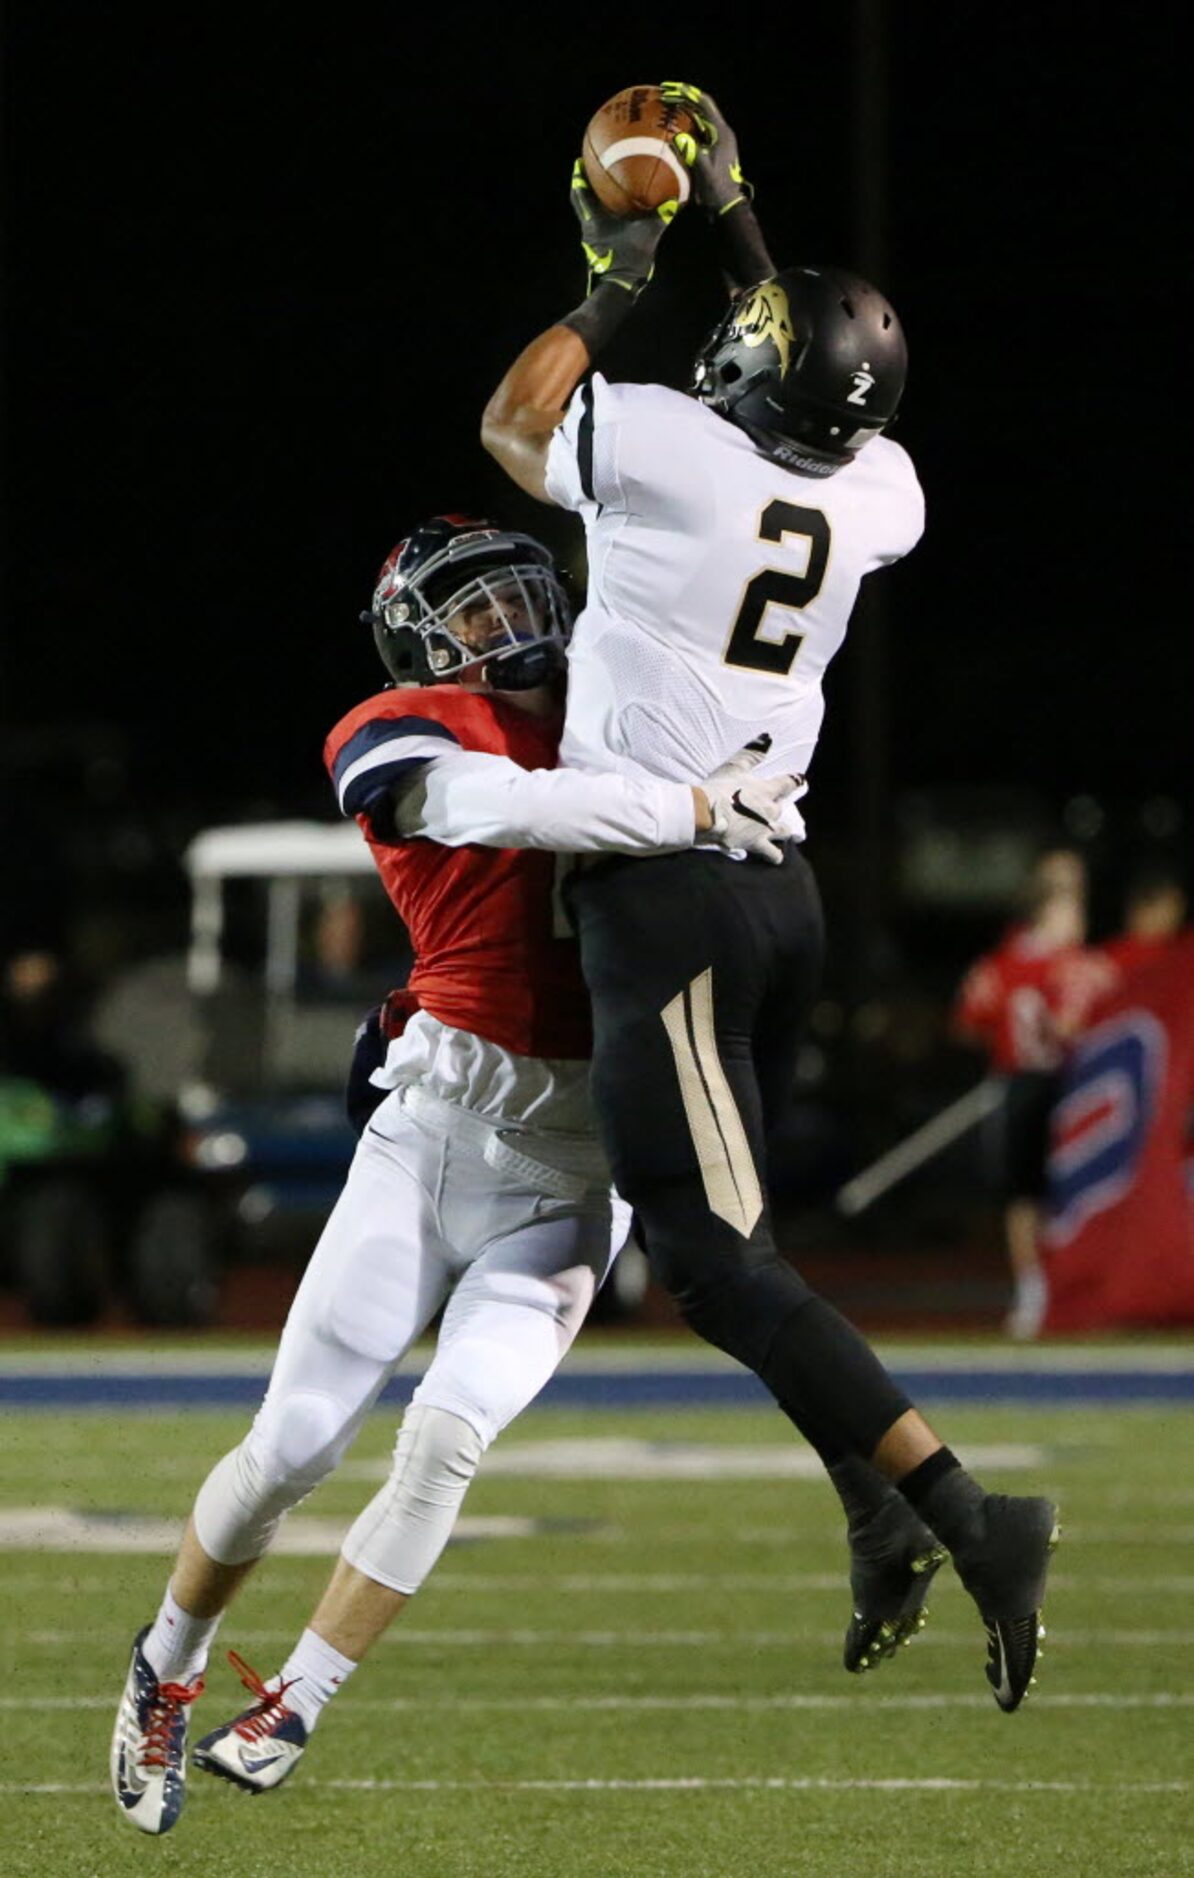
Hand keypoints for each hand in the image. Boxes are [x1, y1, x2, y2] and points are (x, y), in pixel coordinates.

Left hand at [569, 158, 677, 298]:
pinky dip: (599, 216)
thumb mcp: (646, 235)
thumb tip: (675, 201)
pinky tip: (611, 214)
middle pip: (578, 202)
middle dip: (580, 186)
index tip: (578, 161)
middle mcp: (588, 228)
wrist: (618, 287)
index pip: (580, 193)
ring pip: (585, 214)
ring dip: (589, 201)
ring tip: (598, 189)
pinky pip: (595, 226)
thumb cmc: (627, 260)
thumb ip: (660, 217)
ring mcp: (591, 240)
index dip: (578, 176)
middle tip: (583, 171)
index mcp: (593, 220)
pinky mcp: (597, 249)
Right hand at [659, 82, 752, 216]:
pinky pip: (697, 131)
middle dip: (684, 98)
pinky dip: (685, 125)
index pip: (705, 104)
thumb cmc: (717, 190)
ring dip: (684, 110)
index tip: (672, 88)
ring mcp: (717, 141)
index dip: (688, 93)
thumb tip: (678, 137)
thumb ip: (693, 153)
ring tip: (667, 105)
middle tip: (665, 93)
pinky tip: (672, 126)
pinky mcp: (712, 150)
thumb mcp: (704, 171)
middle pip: (701, 107)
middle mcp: (720, 133)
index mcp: (722, 133)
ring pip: (699, 118)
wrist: (726, 206)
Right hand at [697, 762, 805, 865]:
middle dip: (777, 807)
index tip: (800, 779)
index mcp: (767, 790)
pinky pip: (773, 854)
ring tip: (779, 832)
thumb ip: (753, 752)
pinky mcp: (756, 845)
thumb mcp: (734, 766)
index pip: (790, 782)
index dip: (795, 780)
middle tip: (770, 807)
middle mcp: (771, 810)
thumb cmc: (718, 788)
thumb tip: (768, 737)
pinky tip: (772, 855)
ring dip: (783, 831)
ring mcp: (766, 829)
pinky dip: (774, 855)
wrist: (705, 814)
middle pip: (782, 808)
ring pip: (784, 832)